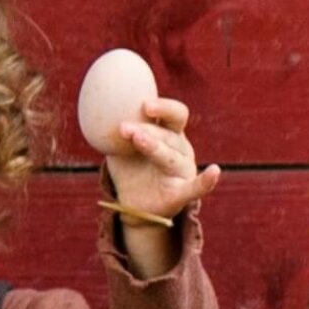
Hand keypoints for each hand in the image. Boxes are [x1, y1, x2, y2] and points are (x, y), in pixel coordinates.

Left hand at [105, 98, 221, 219]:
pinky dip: (206, 181)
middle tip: (125, 127)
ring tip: (136, 138)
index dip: (164, 107)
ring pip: (171, 157)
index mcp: (170, 134)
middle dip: (148, 129)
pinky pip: (197, 188)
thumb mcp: (119, 147)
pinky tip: (215, 171)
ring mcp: (182, 171)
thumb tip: (94, 104)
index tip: (144, 104)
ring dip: (153, 147)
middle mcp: (181, 150)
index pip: (174, 114)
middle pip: (170, 134)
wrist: (133, 204)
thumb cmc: (130, 168)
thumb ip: (113, 130)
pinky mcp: (181, 194)